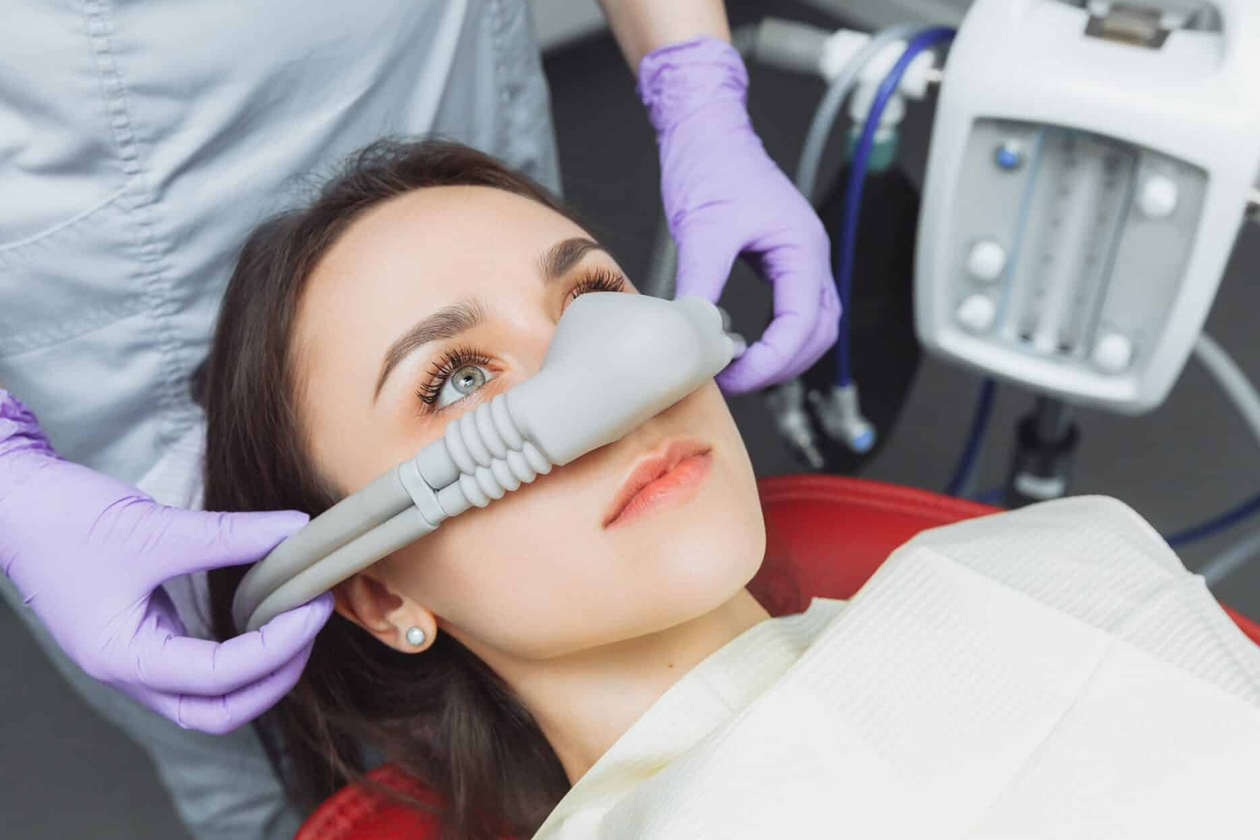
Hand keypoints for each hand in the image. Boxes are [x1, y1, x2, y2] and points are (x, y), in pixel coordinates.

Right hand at [0, 391, 331, 733]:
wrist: (14, 502)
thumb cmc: (66, 519)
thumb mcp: (155, 528)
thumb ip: (231, 535)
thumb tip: (297, 530)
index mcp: (124, 657)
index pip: (218, 677)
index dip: (277, 646)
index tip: (314, 605)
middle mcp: (128, 670)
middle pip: (216, 711)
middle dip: (275, 677)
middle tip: (312, 623)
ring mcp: (133, 656)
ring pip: (208, 696)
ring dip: (260, 669)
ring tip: (297, 619)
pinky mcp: (140, 634)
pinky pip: (199, 664)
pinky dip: (239, 651)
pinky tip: (265, 613)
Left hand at [639, 36, 839, 392]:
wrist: (707, 130)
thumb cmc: (712, 164)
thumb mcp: (702, 228)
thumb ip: (702, 281)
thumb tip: (693, 330)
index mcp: (802, 248)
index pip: (802, 324)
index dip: (772, 360)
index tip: (734, 376)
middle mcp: (811, 256)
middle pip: (818, 333)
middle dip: (781, 365)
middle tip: (733, 380)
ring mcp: (801, 259)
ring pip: (813, 326)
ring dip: (783, 355)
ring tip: (738, 368)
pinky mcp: (783, 260)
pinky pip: (794, 311)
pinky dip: (776, 336)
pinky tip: (742, 343)